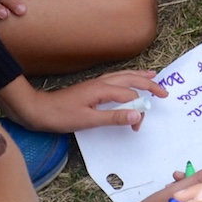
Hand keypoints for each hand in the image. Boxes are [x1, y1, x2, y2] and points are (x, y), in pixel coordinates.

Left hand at [7, 71, 169, 131]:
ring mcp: (96, 83)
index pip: (130, 97)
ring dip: (140, 77)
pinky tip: (128, 80)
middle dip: (149, 84)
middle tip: (164, 92)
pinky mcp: (92, 87)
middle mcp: (101, 83)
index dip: (138, 111)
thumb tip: (137, 115)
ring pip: (123, 76)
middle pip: (131, 79)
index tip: (137, 126)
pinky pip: (116, 78)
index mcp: (102, 90)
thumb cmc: (61, 116)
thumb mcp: (88, 120)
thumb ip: (114, 118)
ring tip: (153, 75)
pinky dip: (127, 78)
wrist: (38, 110)